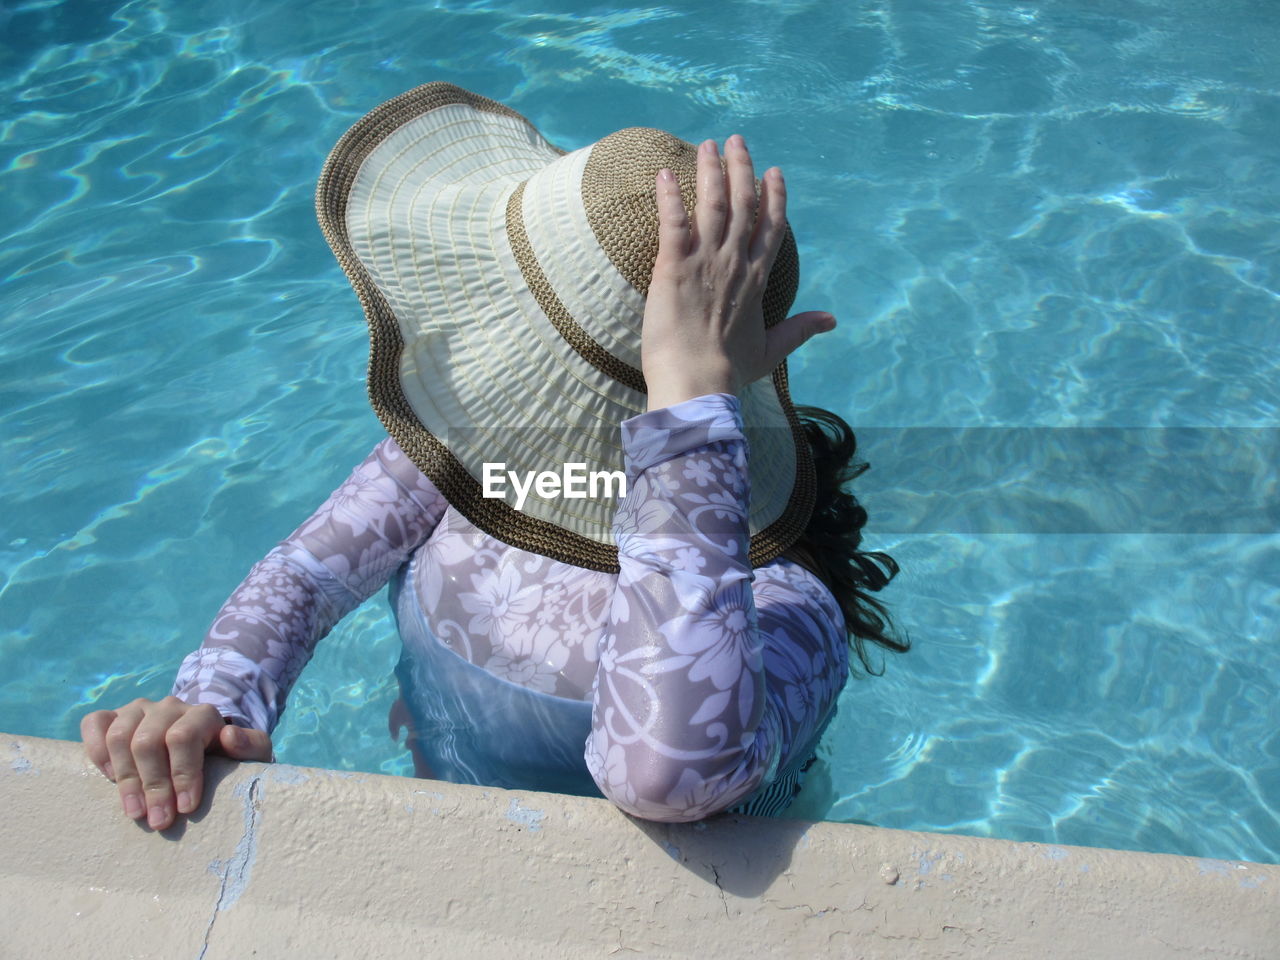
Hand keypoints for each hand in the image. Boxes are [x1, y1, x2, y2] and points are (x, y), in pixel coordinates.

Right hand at [81, 697, 272, 829]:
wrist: (202, 748)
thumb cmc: (226, 759)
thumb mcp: (250, 755)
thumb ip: (252, 745)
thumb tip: (230, 737)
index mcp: (203, 714)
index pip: (184, 737)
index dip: (182, 774)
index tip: (185, 809)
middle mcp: (169, 707)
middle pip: (149, 741)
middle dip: (153, 786)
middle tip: (159, 821)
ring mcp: (138, 710)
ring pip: (120, 736)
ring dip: (125, 778)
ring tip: (135, 812)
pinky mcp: (113, 718)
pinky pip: (94, 724)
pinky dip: (97, 750)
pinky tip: (109, 778)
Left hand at [642, 134, 835, 410]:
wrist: (697, 381)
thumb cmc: (730, 370)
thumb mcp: (771, 349)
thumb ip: (800, 329)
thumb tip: (831, 320)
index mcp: (758, 278)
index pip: (772, 226)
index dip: (774, 196)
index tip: (773, 171)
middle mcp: (736, 261)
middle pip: (743, 202)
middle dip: (741, 168)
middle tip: (736, 140)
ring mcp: (706, 260)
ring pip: (712, 202)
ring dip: (710, 170)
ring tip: (707, 145)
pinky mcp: (674, 264)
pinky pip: (673, 219)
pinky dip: (668, 195)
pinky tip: (664, 173)